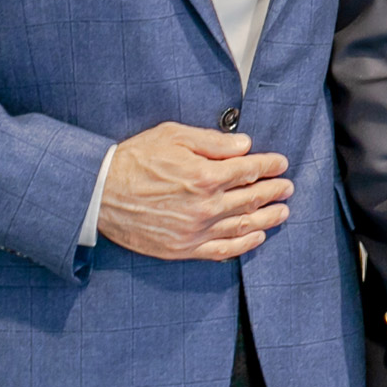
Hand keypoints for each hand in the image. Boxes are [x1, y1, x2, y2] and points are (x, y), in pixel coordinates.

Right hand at [96, 121, 292, 260]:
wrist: (98, 193)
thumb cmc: (133, 160)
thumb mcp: (174, 136)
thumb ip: (213, 142)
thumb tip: (244, 145)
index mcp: (205, 175)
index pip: (250, 170)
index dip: (270, 166)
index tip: (280, 164)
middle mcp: (205, 206)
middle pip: (252, 198)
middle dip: (274, 191)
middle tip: (287, 187)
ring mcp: (195, 230)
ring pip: (242, 226)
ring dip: (267, 218)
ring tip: (282, 212)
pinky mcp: (182, 248)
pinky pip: (222, 249)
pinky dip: (243, 244)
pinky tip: (256, 237)